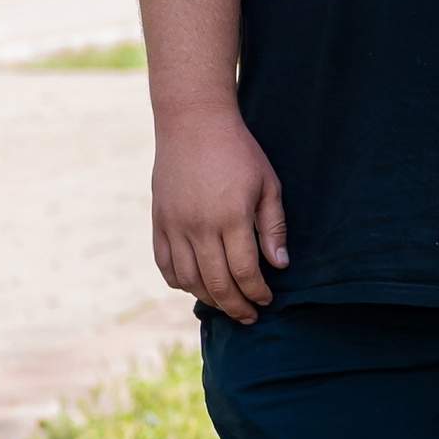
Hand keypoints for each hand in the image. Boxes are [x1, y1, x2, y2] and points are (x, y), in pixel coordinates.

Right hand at [153, 105, 288, 322]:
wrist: (193, 123)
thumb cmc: (238, 152)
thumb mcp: (268, 184)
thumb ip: (273, 227)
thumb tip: (280, 265)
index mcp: (231, 217)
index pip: (244, 272)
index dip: (257, 292)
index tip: (267, 300)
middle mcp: (199, 226)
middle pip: (216, 284)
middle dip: (236, 306)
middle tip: (249, 315)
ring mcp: (174, 225)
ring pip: (188, 280)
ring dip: (208, 299)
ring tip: (226, 303)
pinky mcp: (158, 221)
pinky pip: (165, 265)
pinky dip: (180, 282)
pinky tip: (196, 286)